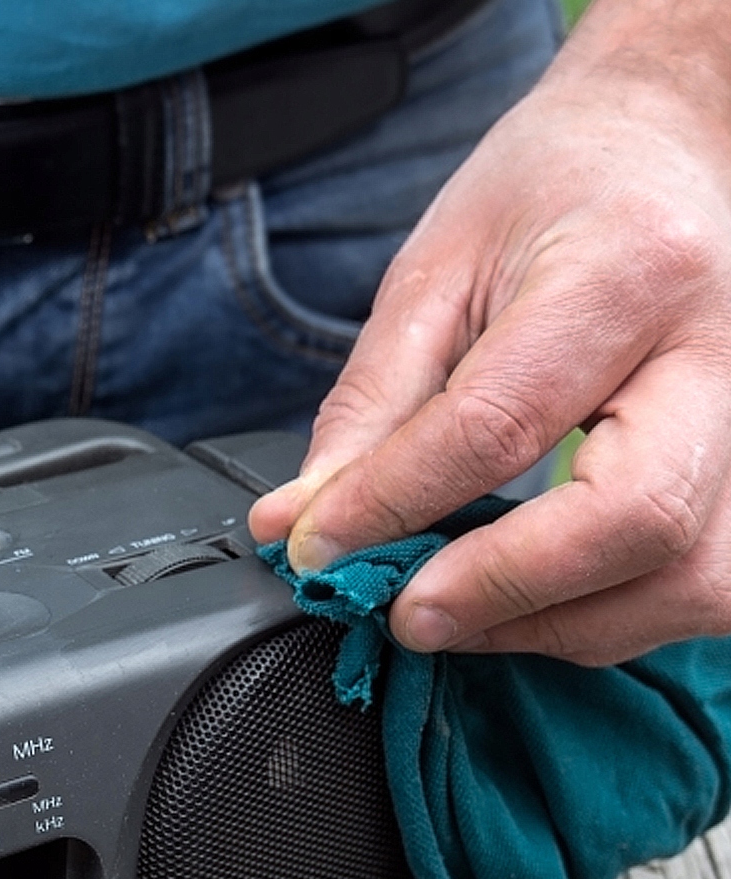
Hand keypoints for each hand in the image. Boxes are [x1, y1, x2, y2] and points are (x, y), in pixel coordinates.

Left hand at [248, 8, 730, 665]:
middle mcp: (721, 352)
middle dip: (504, 589)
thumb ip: (370, 408)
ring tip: (456, 613)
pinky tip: (532, 603)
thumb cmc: (558, 192)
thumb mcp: (437, 272)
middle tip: (406, 613)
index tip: (317, 550)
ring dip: (555, 625)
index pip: (500, 423)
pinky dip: (606, 619)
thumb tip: (298, 525)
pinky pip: (700, 588)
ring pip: (686, 578)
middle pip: (635, 517)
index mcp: (628, 272)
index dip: (393, 505)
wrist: (673, 144)